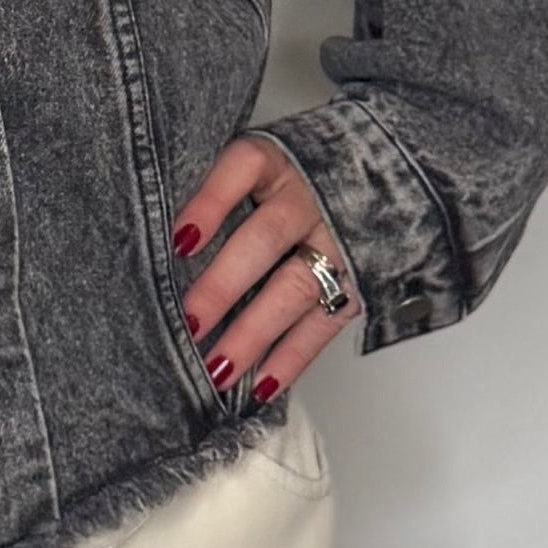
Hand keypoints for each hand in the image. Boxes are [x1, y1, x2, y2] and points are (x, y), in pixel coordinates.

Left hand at [170, 135, 364, 402]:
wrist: (386, 174)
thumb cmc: (297, 174)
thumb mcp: (261, 164)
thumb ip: (218, 191)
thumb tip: (162, 245)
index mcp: (276, 161)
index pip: (240, 171)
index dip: (208, 204)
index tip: (178, 240)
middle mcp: (309, 198)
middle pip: (263, 240)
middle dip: (223, 285)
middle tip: (189, 323)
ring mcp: (337, 242)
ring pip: (293, 289)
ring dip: (253, 334)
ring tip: (216, 369)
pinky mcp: (359, 282)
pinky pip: (323, 325)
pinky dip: (290, 359)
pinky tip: (259, 385)